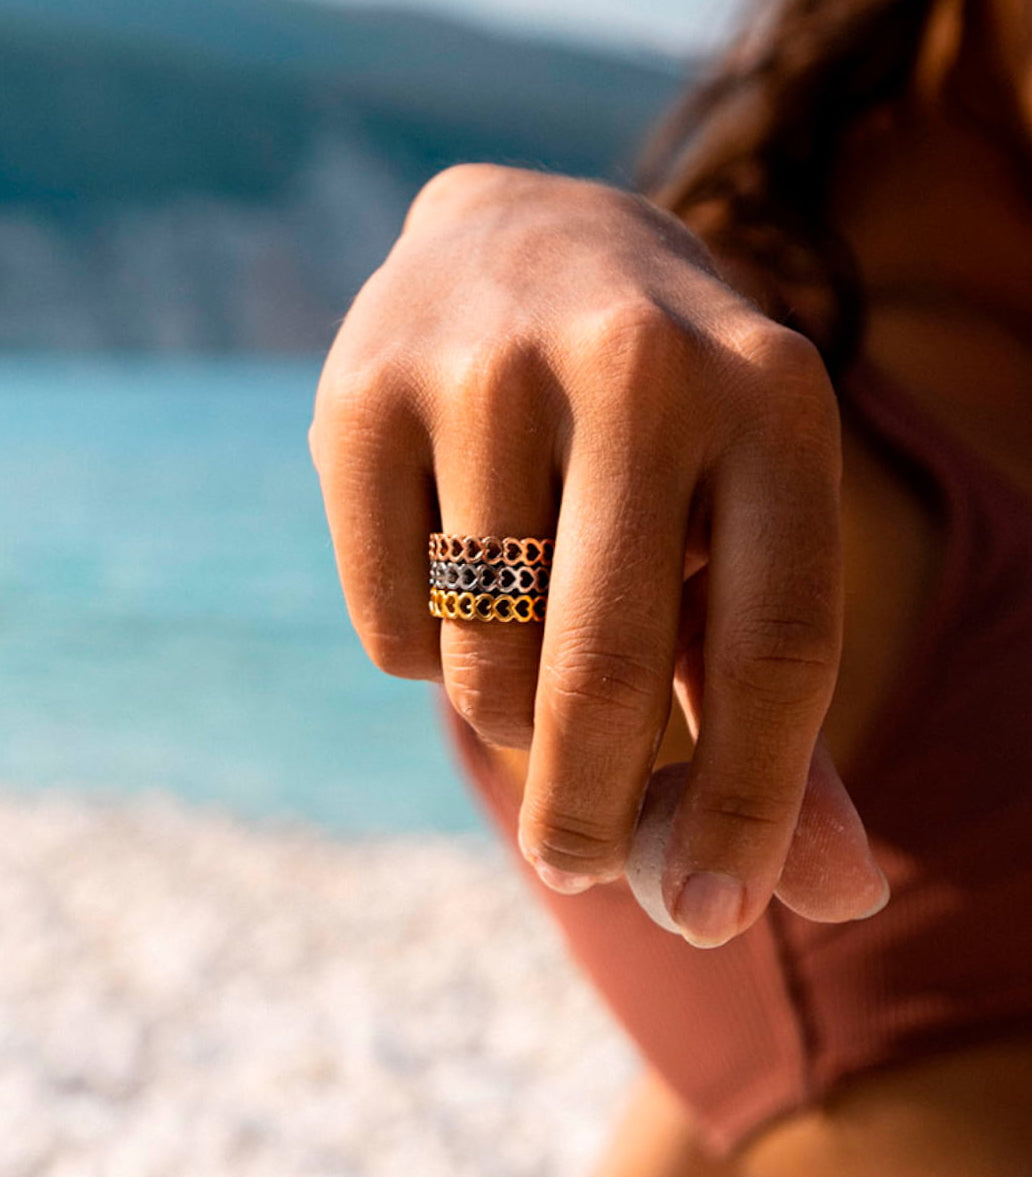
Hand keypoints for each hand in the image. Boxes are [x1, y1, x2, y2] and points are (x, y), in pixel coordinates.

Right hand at [309, 164, 888, 946]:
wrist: (516, 238)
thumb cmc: (653, 431)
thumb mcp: (737, 530)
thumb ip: (776, 708)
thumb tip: (842, 895)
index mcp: (774, 397)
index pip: (780, 647)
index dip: (749, 805)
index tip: (704, 913)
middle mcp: (637, 358)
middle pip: (609, 668)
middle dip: (588, 812)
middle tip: (573, 858)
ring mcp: (485, 363)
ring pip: (484, 663)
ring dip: (503, 709)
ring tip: (517, 629)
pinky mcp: (360, 393)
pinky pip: (387, 630)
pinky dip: (418, 652)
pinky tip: (441, 561)